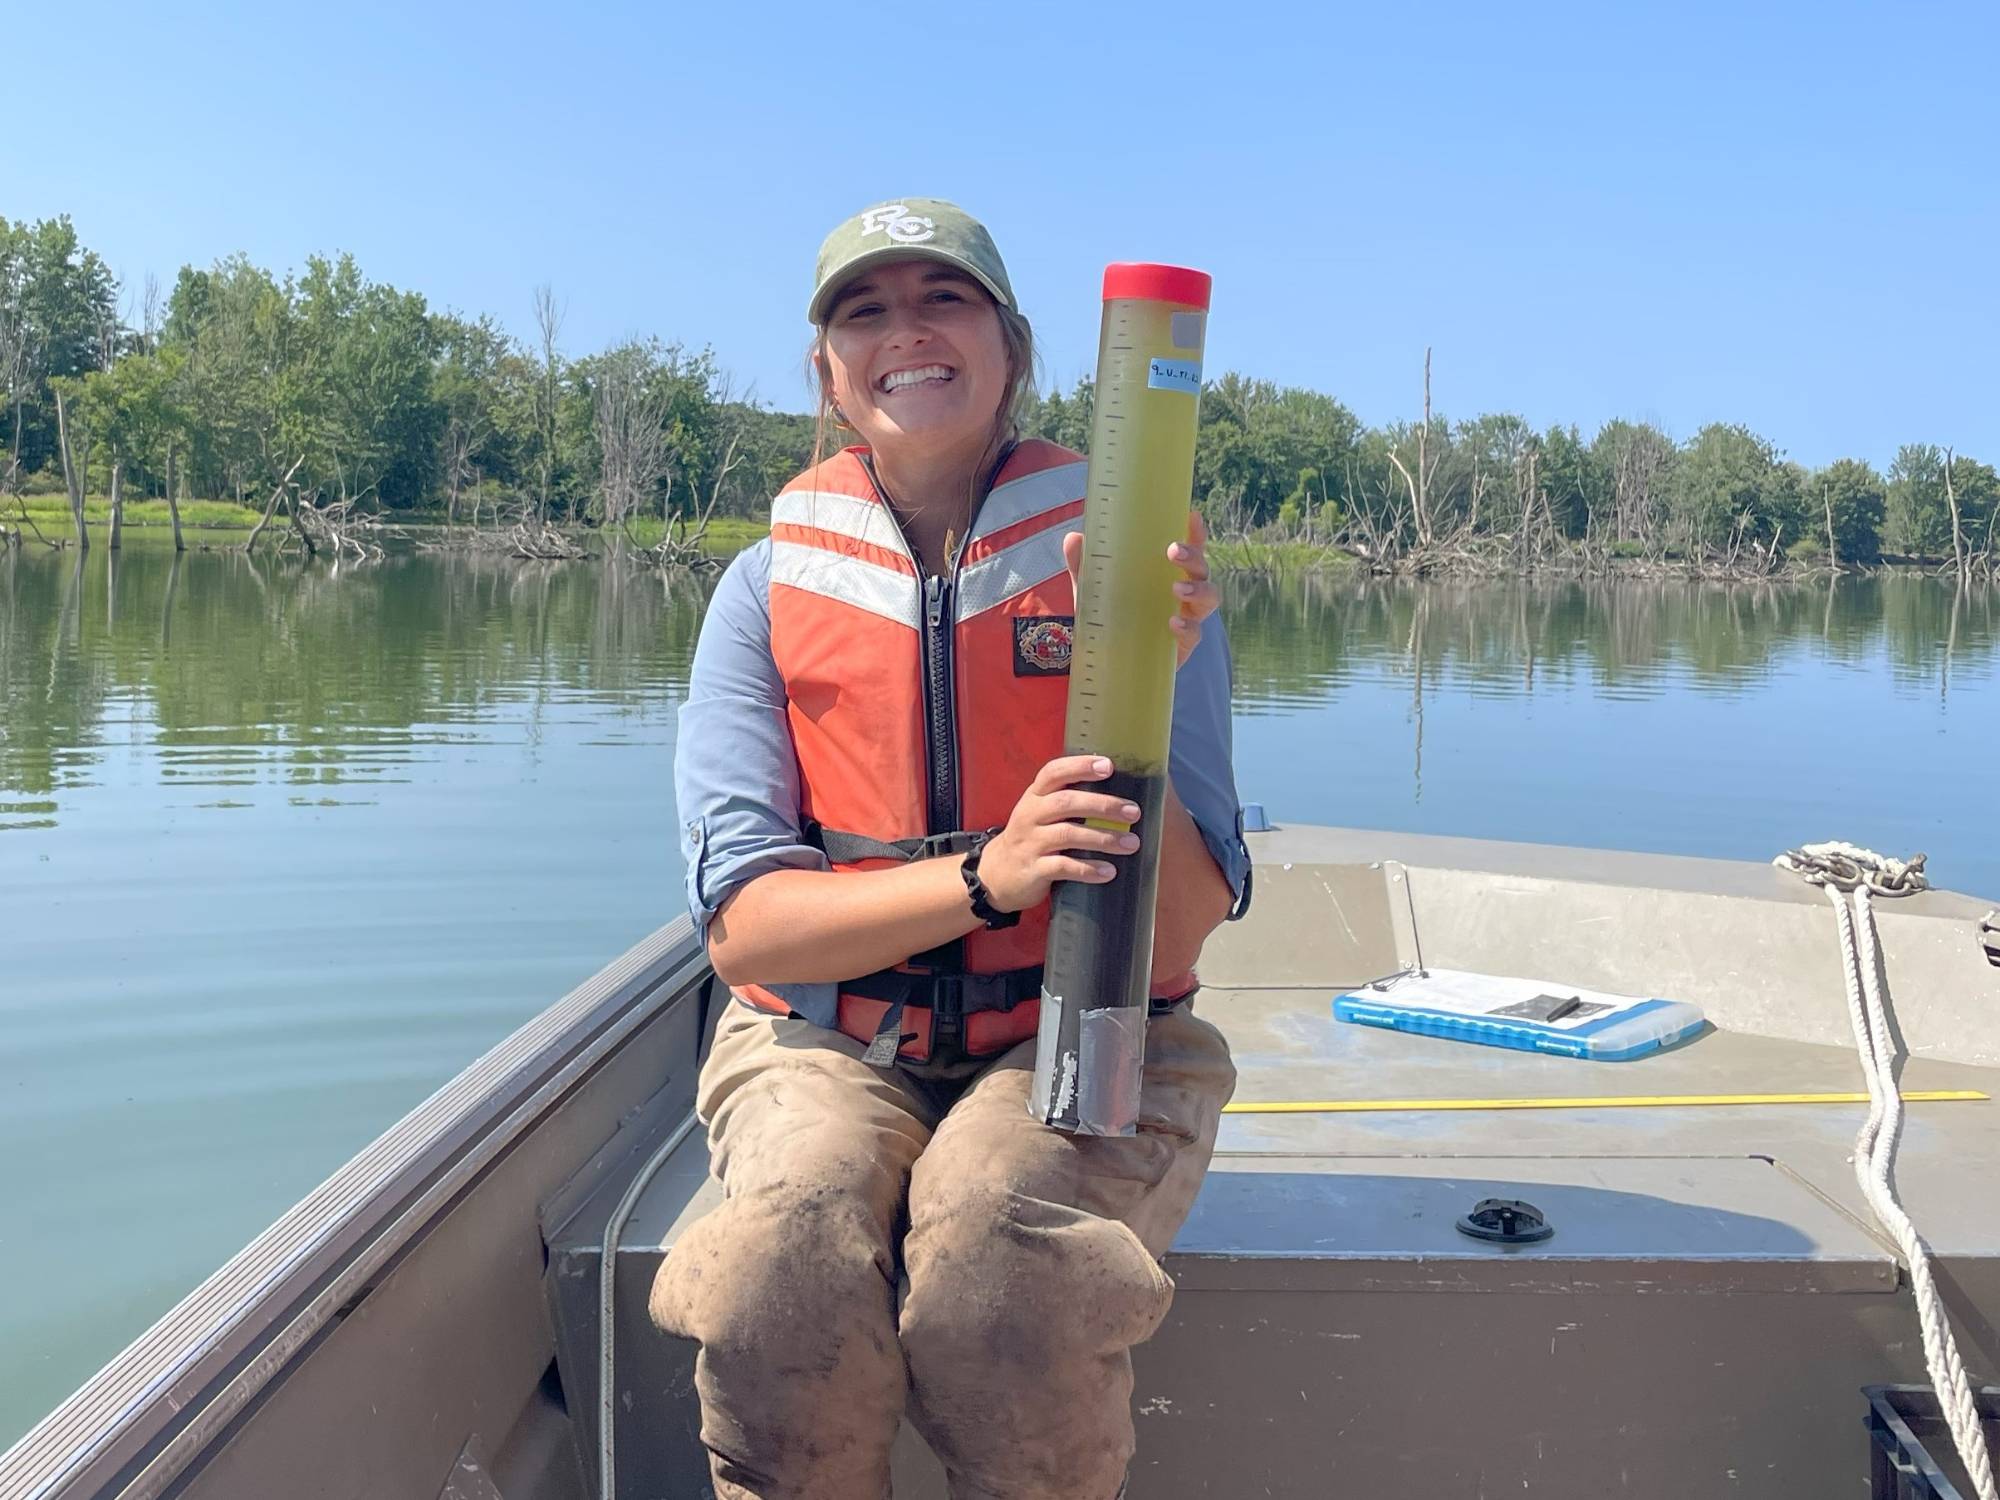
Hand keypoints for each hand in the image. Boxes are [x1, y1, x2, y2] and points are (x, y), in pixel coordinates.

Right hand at [977, 755, 1141, 912]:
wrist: (996, 875)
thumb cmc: (1031, 837)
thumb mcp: (1040, 813)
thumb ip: (1067, 801)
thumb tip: (1118, 796)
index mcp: (1035, 796)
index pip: (1054, 772)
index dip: (1079, 766)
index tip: (1108, 766)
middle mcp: (1030, 815)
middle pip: (1066, 803)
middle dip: (1102, 805)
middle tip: (1133, 812)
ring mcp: (1030, 842)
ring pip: (1067, 835)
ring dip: (1103, 838)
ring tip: (1131, 843)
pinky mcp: (1033, 869)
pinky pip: (1063, 867)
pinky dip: (1088, 869)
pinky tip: (1109, 871)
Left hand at [1061, 508, 1219, 669]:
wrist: (1108, 662)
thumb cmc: (1110, 617)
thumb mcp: (1093, 590)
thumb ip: (1084, 566)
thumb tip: (1074, 538)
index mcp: (1165, 573)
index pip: (1188, 548)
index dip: (1195, 532)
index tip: (1192, 516)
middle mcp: (1183, 592)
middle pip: (1202, 568)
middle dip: (1194, 557)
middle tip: (1174, 551)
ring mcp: (1187, 618)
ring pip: (1209, 598)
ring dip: (1198, 589)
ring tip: (1178, 589)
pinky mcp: (1183, 645)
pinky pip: (1195, 634)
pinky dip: (1187, 627)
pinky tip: (1172, 623)